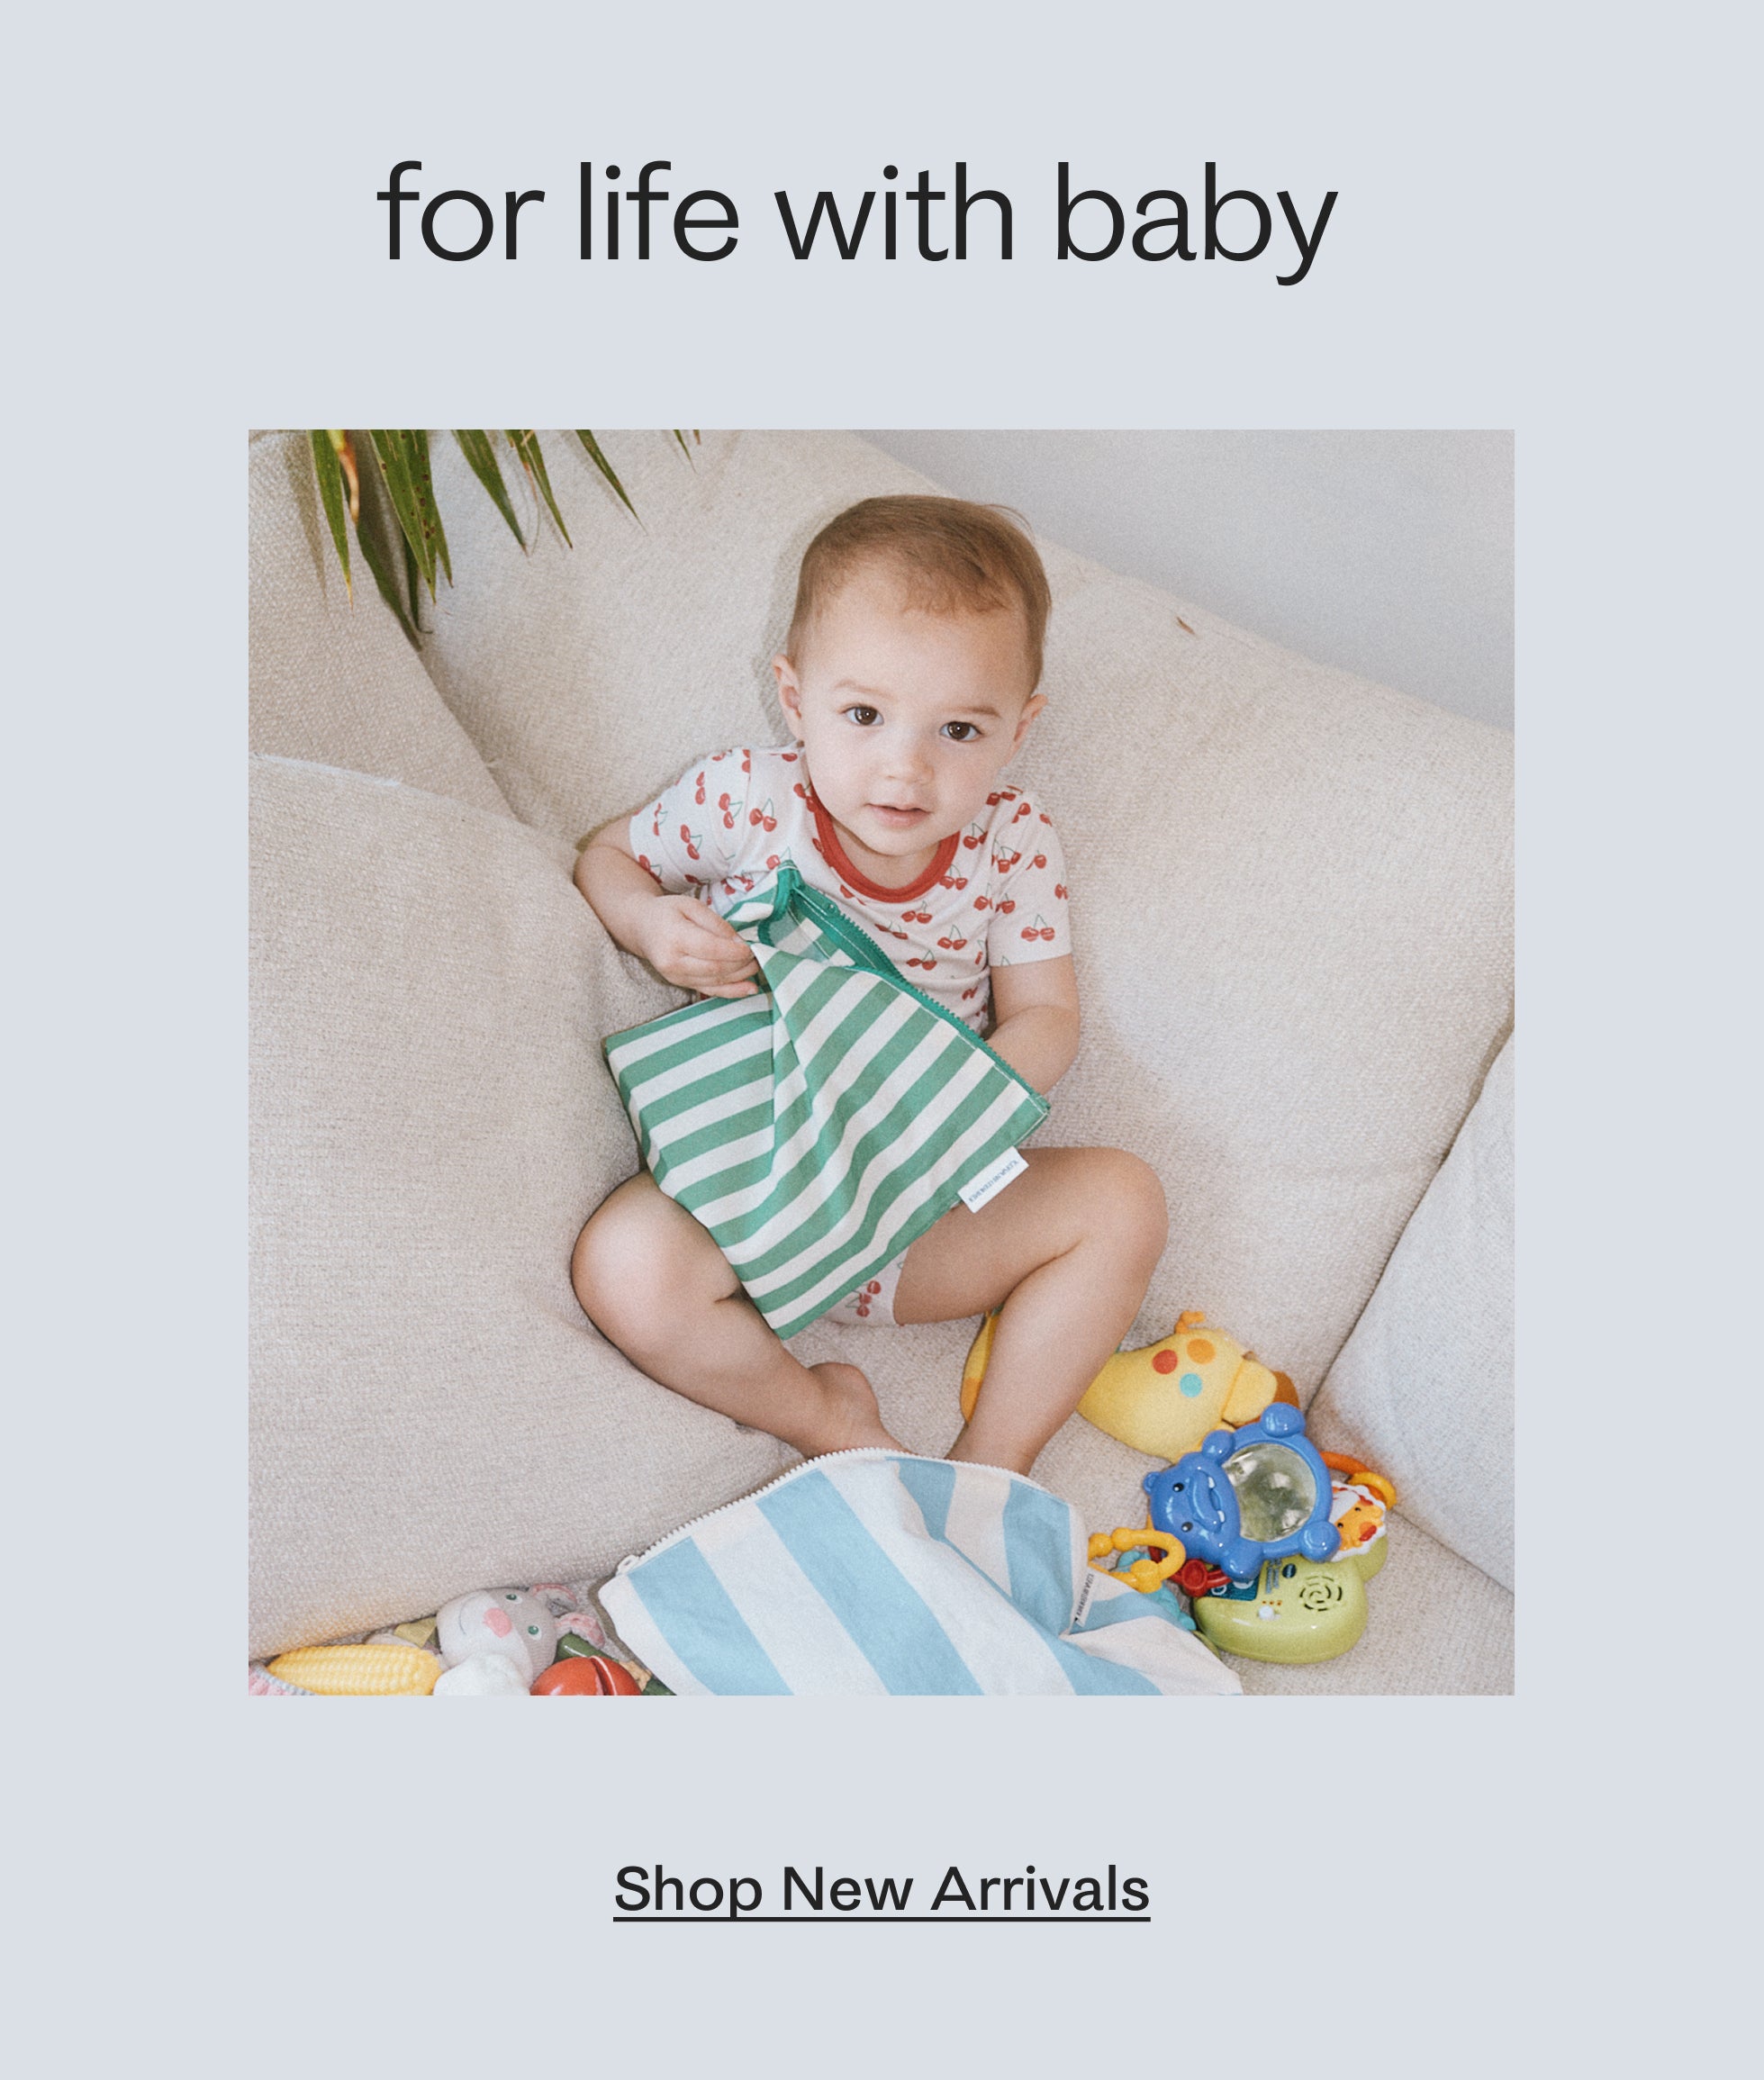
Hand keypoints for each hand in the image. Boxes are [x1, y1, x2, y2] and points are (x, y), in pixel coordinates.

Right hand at [635, 895, 761, 997]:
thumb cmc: (667, 912)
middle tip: (758, 955)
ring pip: (715, 982)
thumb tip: (738, 942)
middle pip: (714, 969)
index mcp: (674, 937)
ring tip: (756, 967)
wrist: (641, 927)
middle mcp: (673, 962)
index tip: (750, 947)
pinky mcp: (681, 984)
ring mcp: (676, 976)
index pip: (710, 949)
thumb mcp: (691, 906)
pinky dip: (732, 991)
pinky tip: (749, 988)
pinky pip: (710, 990)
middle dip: (741, 965)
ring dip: (740, 977)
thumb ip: (715, 923)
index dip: (734, 951)